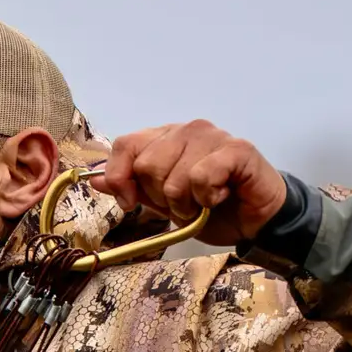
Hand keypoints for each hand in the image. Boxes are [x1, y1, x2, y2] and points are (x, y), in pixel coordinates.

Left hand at [91, 121, 287, 247]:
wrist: (256, 220)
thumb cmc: (212, 209)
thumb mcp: (162, 204)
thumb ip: (131, 189)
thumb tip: (95, 180)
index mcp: (165, 139)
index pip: (126, 145)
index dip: (120, 177)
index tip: (130, 204)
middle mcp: (186, 131)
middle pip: (147, 166)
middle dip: (162, 199)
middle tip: (185, 204)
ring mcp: (212, 136)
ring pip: (174, 178)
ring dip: (187, 205)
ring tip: (205, 203)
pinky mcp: (236, 149)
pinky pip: (202, 177)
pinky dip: (207, 199)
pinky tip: (220, 197)